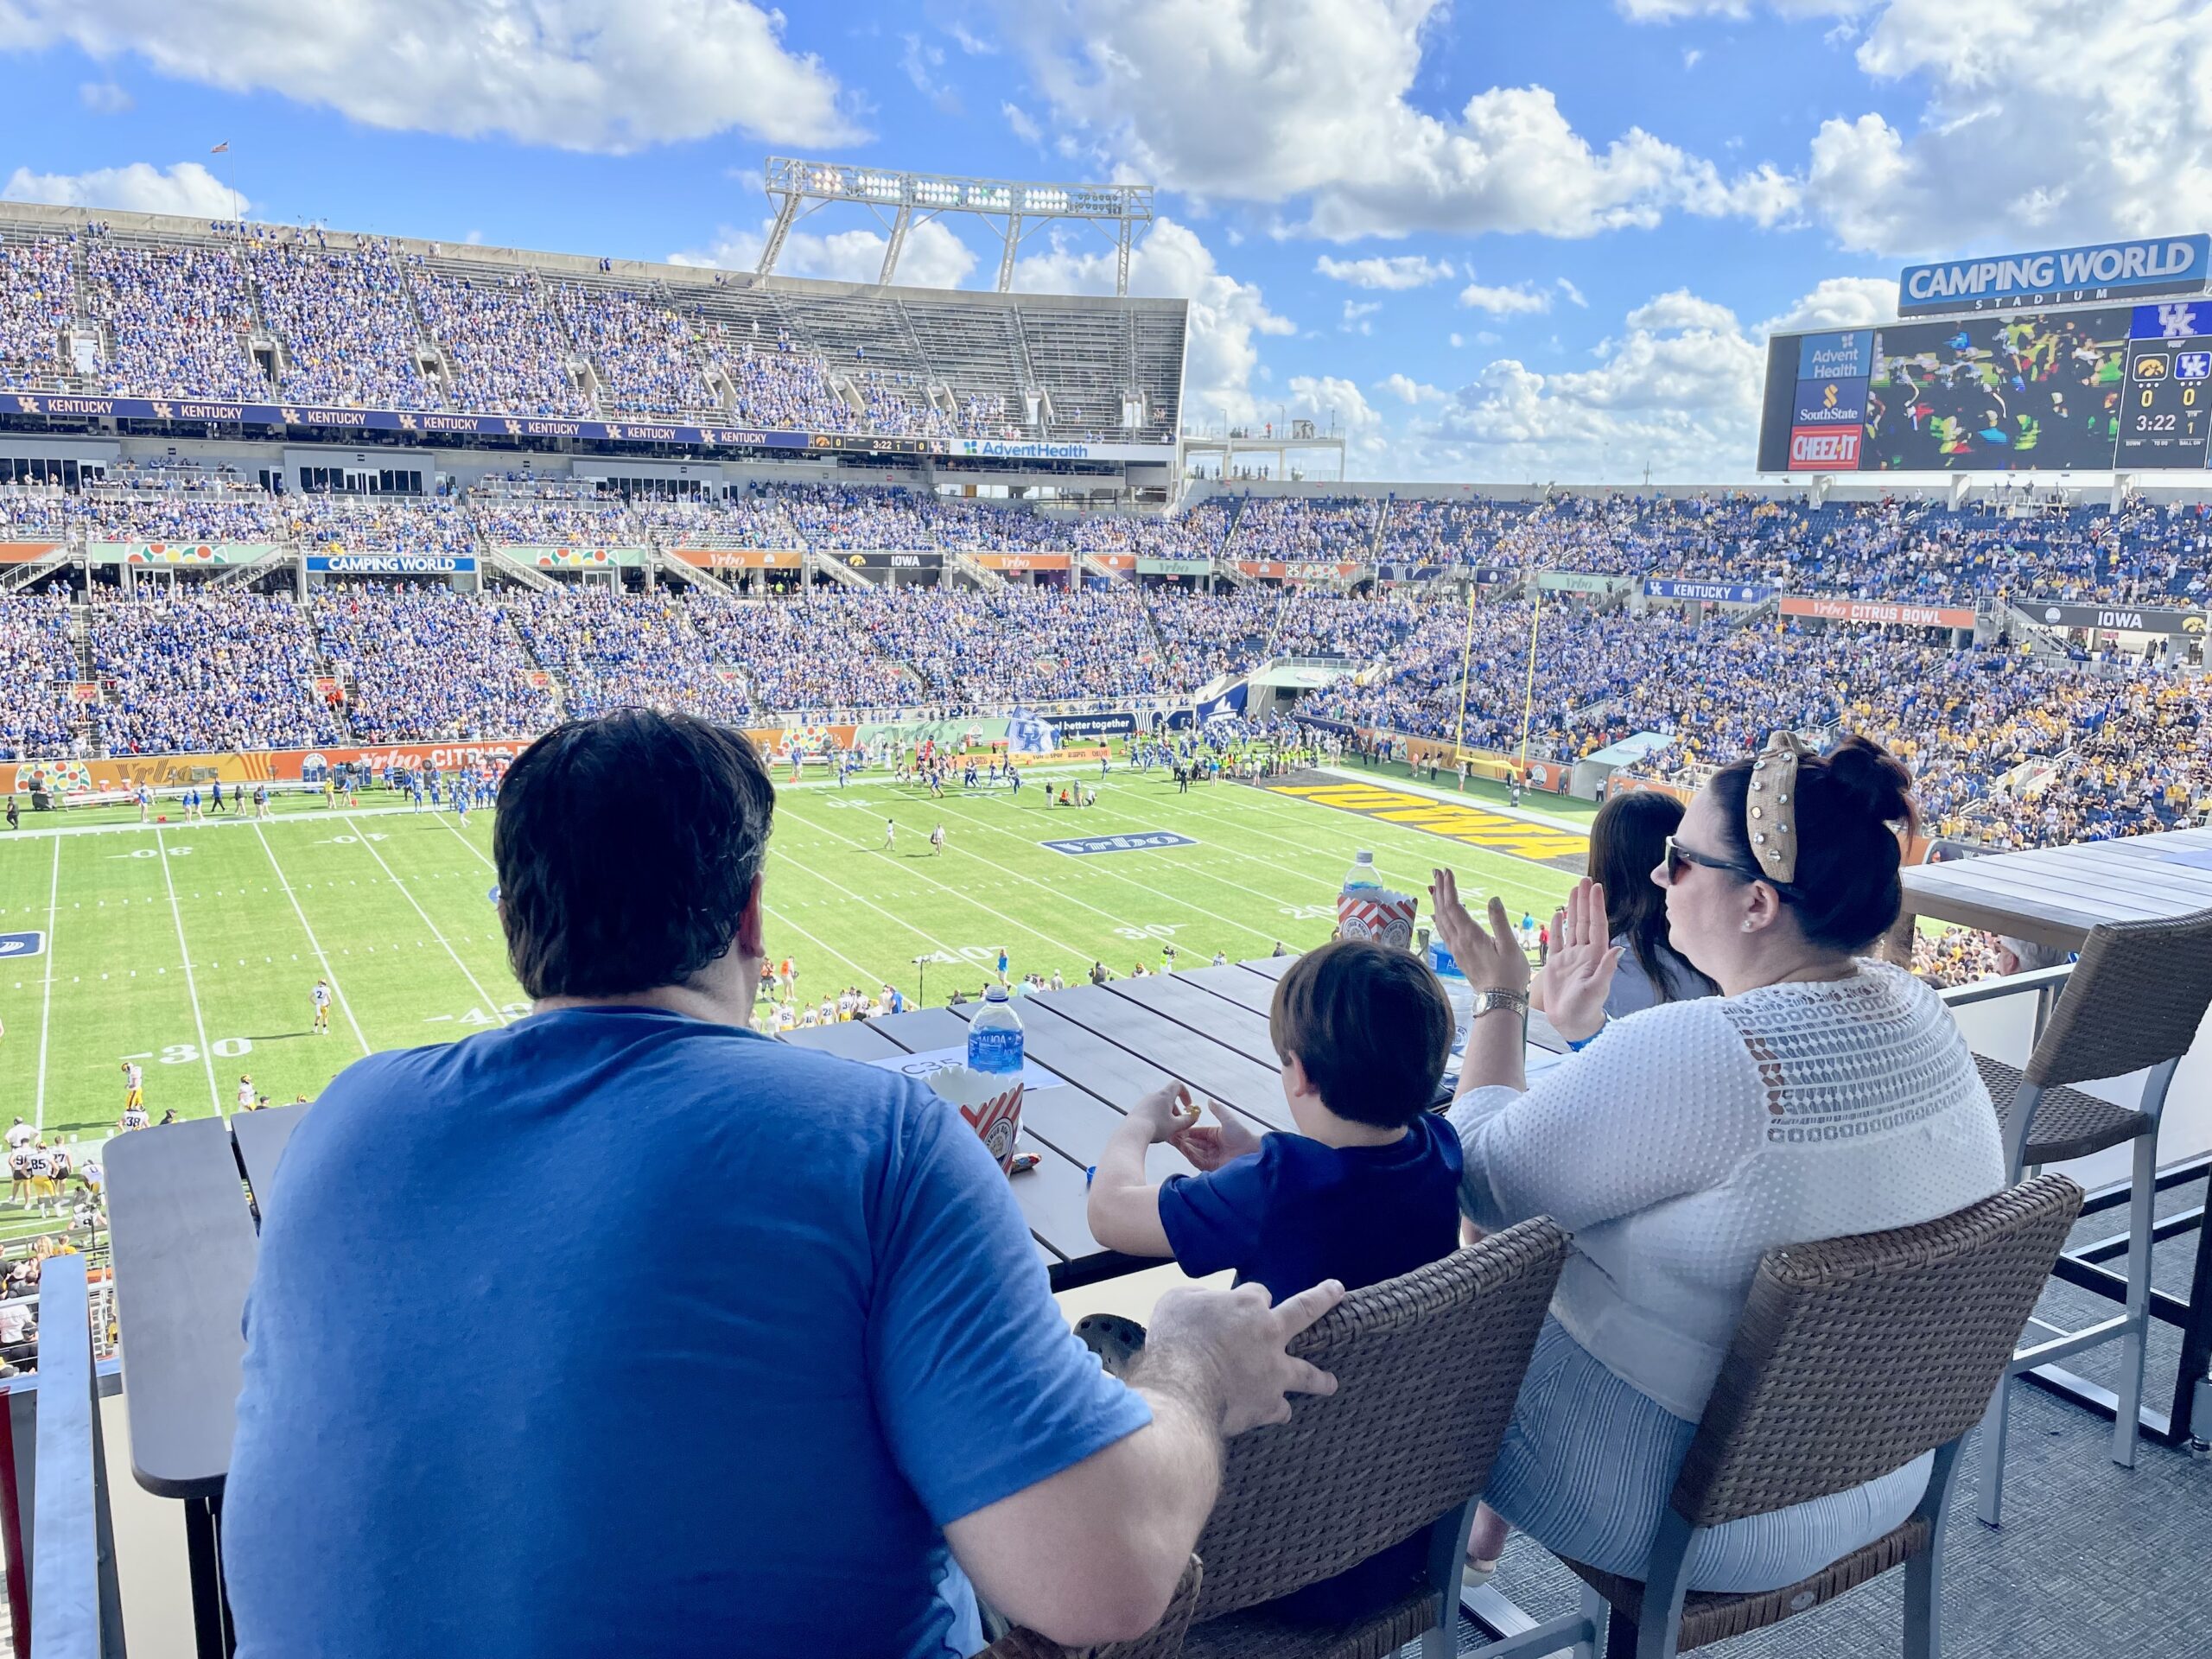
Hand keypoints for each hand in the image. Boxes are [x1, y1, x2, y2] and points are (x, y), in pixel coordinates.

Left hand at [1129, 1082, 1200, 1144]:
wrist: (1133, 1133)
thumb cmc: (1156, 1127)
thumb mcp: (1176, 1126)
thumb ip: (1188, 1120)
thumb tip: (1194, 1116)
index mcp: (1165, 1095)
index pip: (1178, 1085)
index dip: (1186, 1094)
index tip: (1188, 1106)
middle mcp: (1153, 1095)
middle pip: (1169, 1098)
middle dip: (1176, 1110)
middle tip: (1179, 1124)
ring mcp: (1144, 1102)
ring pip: (1159, 1106)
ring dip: (1166, 1115)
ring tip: (1168, 1130)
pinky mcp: (1137, 1110)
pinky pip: (1150, 1111)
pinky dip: (1156, 1118)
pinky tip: (1155, 1131)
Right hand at [1143, 1279, 1343, 1434]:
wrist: (1182, 1389)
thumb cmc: (1175, 1340)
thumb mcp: (1176, 1301)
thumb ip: (1198, 1297)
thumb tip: (1206, 1302)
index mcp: (1248, 1305)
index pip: (1259, 1293)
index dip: (1252, 1299)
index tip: (1245, 1305)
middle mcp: (1269, 1334)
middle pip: (1304, 1311)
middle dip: (1323, 1298)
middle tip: (1336, 1291)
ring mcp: (1273, 1371)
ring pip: (1307, 1373)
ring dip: (1321, 1378)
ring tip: (1331, 1382)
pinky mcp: (1267, 1404)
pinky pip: (1280, 1409)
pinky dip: (1278, 1410)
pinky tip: (1279, 1413)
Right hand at [1168, 1099, 1261, 1171]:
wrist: (1253, 1153)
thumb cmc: (1243, 1136)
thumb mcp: (1229, 1120)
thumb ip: (1218, 1111)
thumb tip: (1209, 1100)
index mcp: (1215, 1135)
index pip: (1197, 1132)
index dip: (1186, 1129)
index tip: (1176, 1125)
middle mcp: (1212, 1147)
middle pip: (1192, 1143)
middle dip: (1181, 1138)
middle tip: (1169, 1133)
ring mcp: (1211, 1157)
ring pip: (1192, 1151)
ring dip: (1182, 1145)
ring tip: (1172, 1138)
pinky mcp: (1211, 1167)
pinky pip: (1197, 1160)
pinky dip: (1189, 1154)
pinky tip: (1183, 1147)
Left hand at [1428, 869, 1530, 994]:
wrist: (1499, 1001)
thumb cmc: (1509, 975)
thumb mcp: (1510, 946)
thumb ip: (1500, 921)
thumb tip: (1493, 898)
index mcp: (1470, 936)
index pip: (1453, 906)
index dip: (1448, 887)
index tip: (1447, 871)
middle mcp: (1459, 941)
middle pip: (1443, 910)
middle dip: (1439, 889)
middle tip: (1437, 871)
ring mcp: (1456, 949)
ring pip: (1441, 920)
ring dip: (1437, 901)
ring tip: (1435, 886)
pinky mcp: (1458, 956)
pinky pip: (1443, 931)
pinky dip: (1439, 917)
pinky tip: (1438, 914)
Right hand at [1544, 877, 1621, 1043]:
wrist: (1570, 1023)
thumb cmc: (1585, 1008)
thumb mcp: (1597, 989)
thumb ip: (1606, 968)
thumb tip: (1618, 948)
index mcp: (1594, 956)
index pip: (1596, 925)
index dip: (1596, 906)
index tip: (1597, 888)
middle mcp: (1583, 953)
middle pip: (1584, 921)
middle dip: (1585, 900)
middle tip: (1585, 880)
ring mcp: (1569, 958)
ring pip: (1572, 927)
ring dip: (1572, 908)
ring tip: (1574, 890)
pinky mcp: (1556, 964)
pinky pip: (1556, 941)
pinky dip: (1557, 927)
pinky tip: (1558, 914)